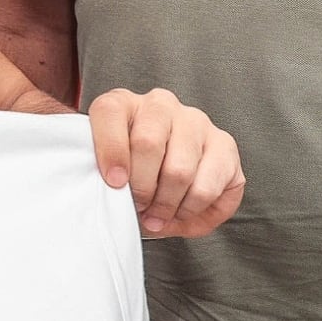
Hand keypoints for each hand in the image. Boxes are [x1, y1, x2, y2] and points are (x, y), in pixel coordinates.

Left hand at [87, 87, 243, 235]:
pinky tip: (180, 212)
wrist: (166, 178)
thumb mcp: (104, 168)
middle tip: (138, 208)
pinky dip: (191, 210)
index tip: (113, 183)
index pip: (110, 113)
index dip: (110, 151)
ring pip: (179, 170)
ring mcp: (195, 121)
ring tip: (157, 217)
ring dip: (166, 205)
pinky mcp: (225, 145)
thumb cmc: (129, 174)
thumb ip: (96, 171)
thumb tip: (101, 188)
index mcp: (123, 104)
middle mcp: (160, 105)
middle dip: (140, 188)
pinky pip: (207, 187)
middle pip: (148, 143)